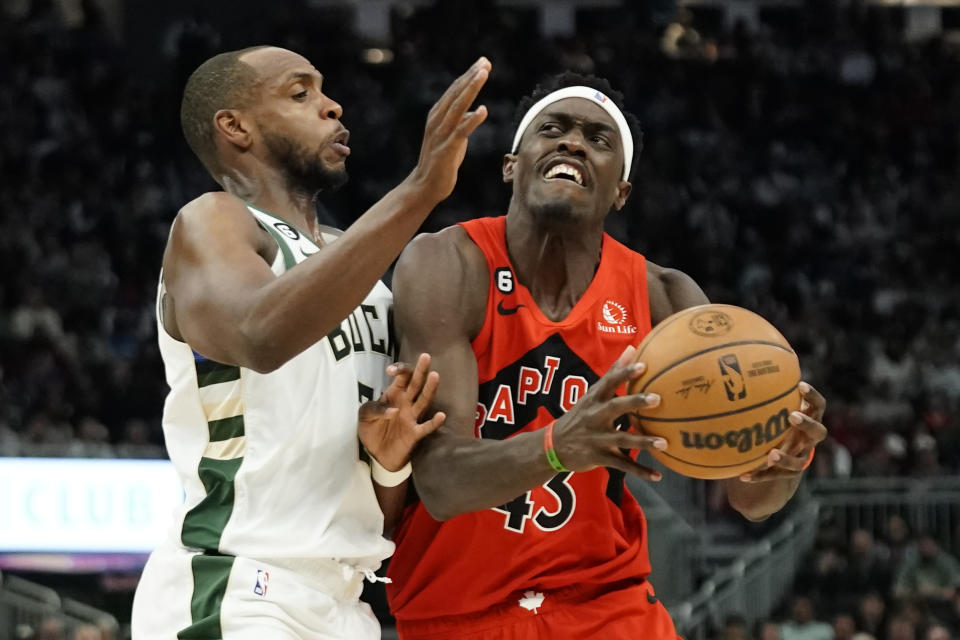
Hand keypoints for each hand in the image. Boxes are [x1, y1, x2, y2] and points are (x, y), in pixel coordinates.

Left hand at [358, 353, 445, 471]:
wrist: (376, 454)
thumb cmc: (371, 429)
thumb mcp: (364, 415)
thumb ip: (374, 409)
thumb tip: (393, 410)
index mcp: (395, 394)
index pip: (402, 377)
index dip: (399, 370)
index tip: (390, 371)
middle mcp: (407, 403)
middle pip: (416, 384)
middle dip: (420, 370)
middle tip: (425, 356)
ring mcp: (412, 417)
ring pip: (424, 400)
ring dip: (429, 389)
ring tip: (435, 376)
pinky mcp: (415, 433)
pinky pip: (426, 427)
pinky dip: (434, 422)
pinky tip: (441, 415)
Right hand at [407, 57, 490, 204]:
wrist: (425, 186)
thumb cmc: (440, 162)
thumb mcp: (453, 138)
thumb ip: (462, 123)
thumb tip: (476, 112)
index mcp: (437, 116)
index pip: (455, 91)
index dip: (468, 76)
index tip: (482, 62)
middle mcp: (437, 121)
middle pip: (456, 93)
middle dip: (471, 76)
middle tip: (485, 62)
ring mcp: (441, 134)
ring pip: (458, 107)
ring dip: (471, 89)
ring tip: (483, 74)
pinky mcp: (447, 149)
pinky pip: (461, 131)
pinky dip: (472, 120)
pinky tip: (483, 110)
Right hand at [552, 345, 665, 480]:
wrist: (553, 446)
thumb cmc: (580, 415)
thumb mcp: (592, 393)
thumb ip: (613, 372)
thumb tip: (632, 347)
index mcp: (594, 399)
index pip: (609, 382)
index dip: (624, 373)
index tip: (642, 365)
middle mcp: (595, 417)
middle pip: (616, 407)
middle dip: (635, 403)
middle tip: (657, 399)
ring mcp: (597, 438)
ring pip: (622, 440)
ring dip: (643, 442)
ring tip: (664, 442)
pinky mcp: (599, 457)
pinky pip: (622, 465)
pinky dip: (640, 471)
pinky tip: (657, 476)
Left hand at [739, 381, 826, 481]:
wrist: (785, 455)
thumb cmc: (779, 422)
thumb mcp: (778, 408)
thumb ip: (768, 393)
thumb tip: (746, 363)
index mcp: (808, 420)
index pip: (818, 406)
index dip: (812, 396)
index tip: (800, 385)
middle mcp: (808, 440)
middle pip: (818, 432)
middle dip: (807, 423)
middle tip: (793, 416)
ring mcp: (800, 458)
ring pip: (799, 462)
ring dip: (786, 458)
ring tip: (772, 454)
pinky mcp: (787, 474)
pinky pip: (774, 476)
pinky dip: (759, 476)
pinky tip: (742, 476)